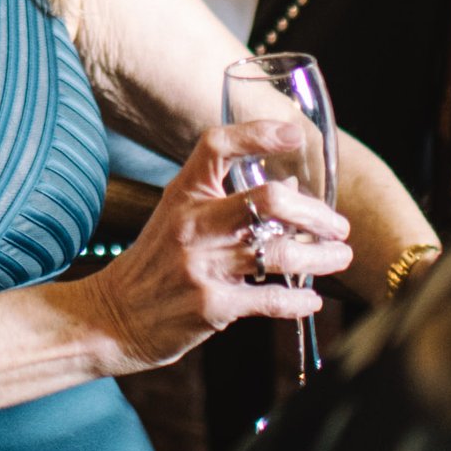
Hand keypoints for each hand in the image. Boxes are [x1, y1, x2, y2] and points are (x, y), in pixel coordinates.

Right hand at [82, 121, 351, 374]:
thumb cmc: (155, 263)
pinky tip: (313, 300)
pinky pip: (270, 300)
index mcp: (183, 194)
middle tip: (338, 226)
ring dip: (320, 258)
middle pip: (269, 200)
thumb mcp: (178, 218)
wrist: (111, 316)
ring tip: (339, 258)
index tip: (294, 136)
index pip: (217, 146)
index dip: (258, 134)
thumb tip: (295, 194)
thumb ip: (227, 202)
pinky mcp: (211, 307)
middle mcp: (192, 225)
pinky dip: (300, 301)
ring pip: (279, 254)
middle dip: (315, 214)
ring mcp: (202, 266)